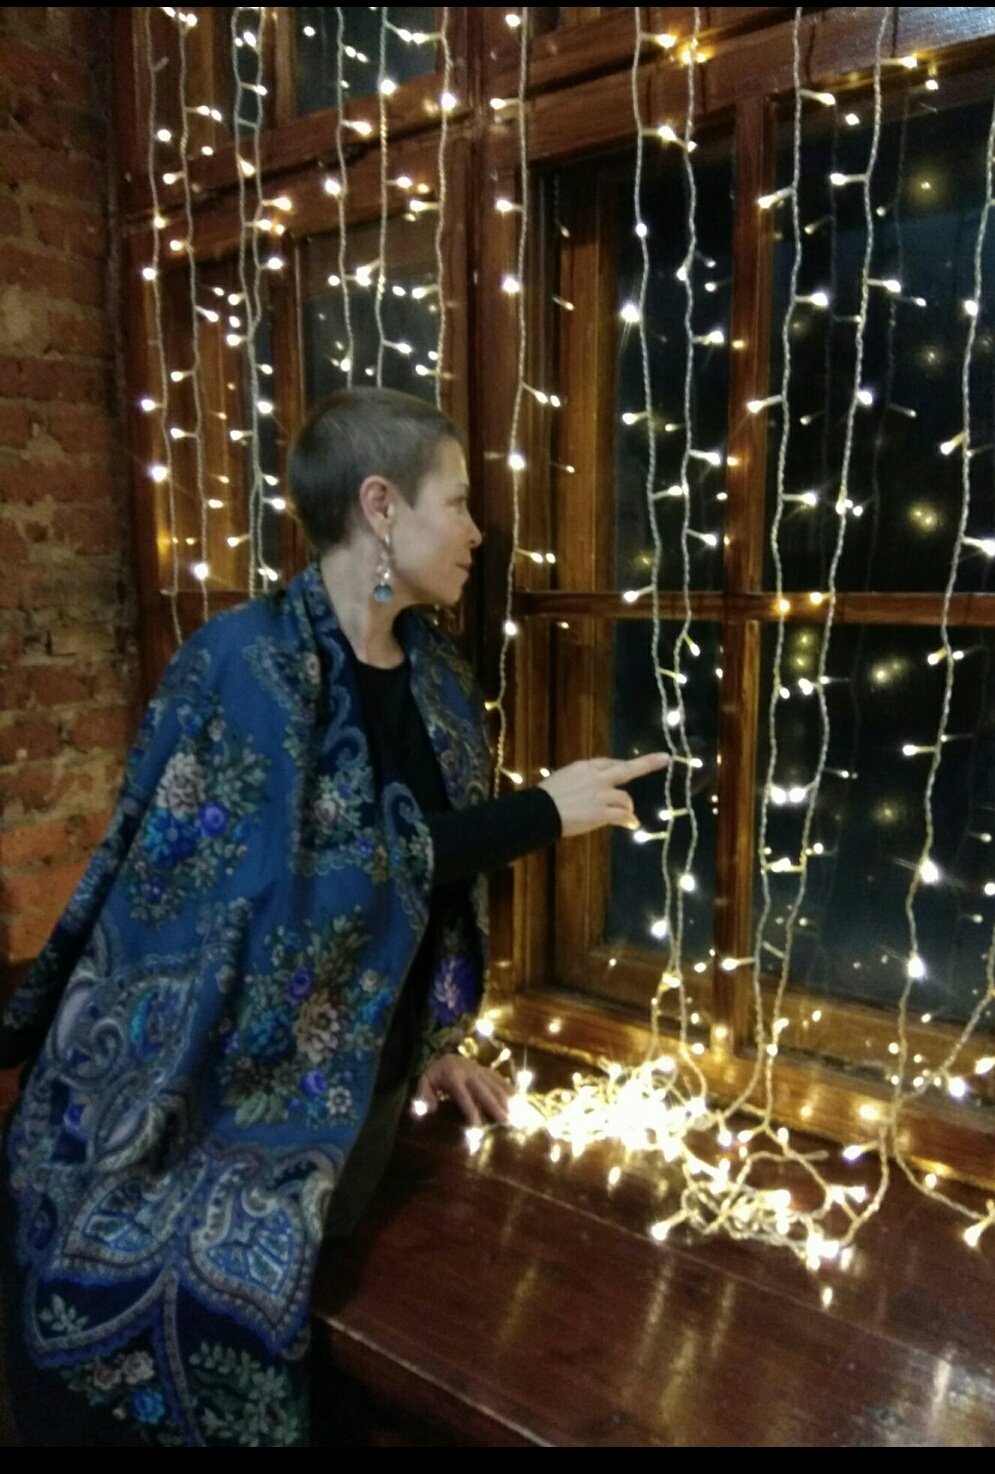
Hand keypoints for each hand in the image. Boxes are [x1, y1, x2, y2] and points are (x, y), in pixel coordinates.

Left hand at [413, 1053, 513, 1126]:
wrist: (444, 1057)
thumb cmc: (434, 1076)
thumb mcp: (424, 1083)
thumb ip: (424, 1096)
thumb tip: (430, 1109)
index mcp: (453, 1078)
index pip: (463, 1096)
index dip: (470, 1110)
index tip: (477, 1125)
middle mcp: (469, 1073)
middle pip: (483, 1090)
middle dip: (494, 1105)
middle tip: (505, 1120)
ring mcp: (479, 1070)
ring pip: (493, 1084)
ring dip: (504, 1098)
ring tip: (514, 1113)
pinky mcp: (485, 1070)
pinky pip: (497, 1077)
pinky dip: (508, 1087)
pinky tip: (517, 1097)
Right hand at [539, 753, 669, 838]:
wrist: (541, 811)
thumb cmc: (545, 797)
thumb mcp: (563, 779)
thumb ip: (579, 781)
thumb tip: (585, 789)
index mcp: (585, 767)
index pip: (608, 762)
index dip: (619, 767)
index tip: (626, 768)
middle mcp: (597, 777)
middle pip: (627, 768)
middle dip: (647, 763)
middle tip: (664, 758)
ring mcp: (601, 795)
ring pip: (625, 798)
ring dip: (628, 807)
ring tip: (629, 815)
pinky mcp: (602, 813)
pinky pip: (622, 816)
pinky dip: (629, 820)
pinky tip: (632, 825)